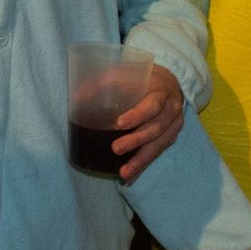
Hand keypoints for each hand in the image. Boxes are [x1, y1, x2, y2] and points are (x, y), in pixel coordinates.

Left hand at [112, 64, 183, 182]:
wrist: (170, 82)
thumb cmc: (142, 78)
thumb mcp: (125, 73)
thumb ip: (102, 83)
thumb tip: (77, 99)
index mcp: (161, 91)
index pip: (152, 105)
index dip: (137, 115)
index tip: (119, 124)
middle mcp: (171, 111)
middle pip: (155, 129)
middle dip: (135, 141)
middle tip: (115, 149)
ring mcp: (173, 126)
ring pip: (158, 146)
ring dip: (140, 161)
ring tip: (124, 173)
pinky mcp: (171, 137)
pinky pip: (157, 153)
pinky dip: (143, 165)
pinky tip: (131, 176)